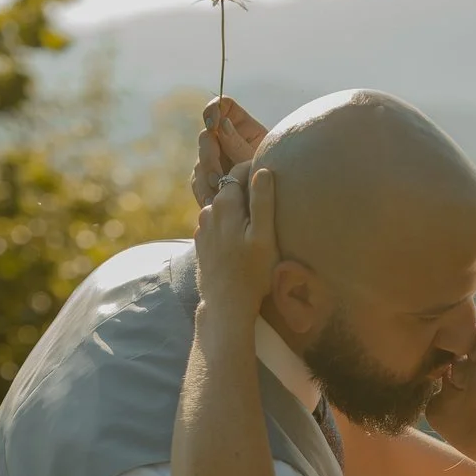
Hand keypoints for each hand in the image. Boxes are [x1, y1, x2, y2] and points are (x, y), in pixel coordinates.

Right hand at [192, 95, 268, 207]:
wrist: (280, 203)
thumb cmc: (277, 175)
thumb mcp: (259, 158)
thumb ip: (239, 144)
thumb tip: (221, 125)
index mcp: (240, 125)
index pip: (221, 106)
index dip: (213, 110)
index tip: (213, 122)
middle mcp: (224, 140)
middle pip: (206, 136)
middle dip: (209, 150)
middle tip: (217, 163)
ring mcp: (215, 161)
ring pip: (200, 162)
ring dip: (207, 173)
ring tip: (218, 186)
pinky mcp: (209, 182)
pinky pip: (199, 184)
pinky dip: (205, 192)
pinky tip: (213, 202)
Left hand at [193, 164, 279, 317]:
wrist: (226, 305)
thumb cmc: (252, 272)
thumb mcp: (264, 236)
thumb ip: (262, 201)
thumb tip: (262, 171)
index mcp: (224, 204)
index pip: (239, 172)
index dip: (255, 170)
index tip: (273, 174)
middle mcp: (208, 211)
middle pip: (230, 189)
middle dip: (247, 190)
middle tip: (269, 202)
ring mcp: (202, 228)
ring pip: (224, 207)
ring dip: (238, 209)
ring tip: (257, 224)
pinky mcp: (201, 243)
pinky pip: (218, 224)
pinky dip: (229, 225)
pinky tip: (241, 240)